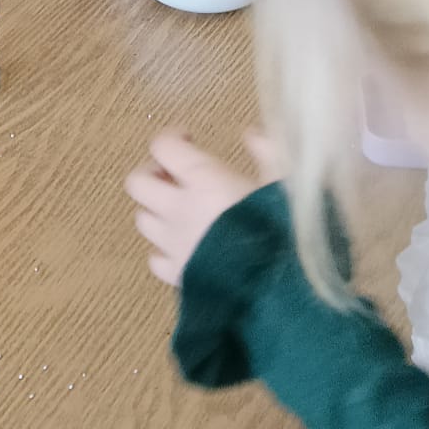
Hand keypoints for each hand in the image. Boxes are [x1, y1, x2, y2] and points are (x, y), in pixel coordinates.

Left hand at [124, 131, 279, 287]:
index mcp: (204, 181)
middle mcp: (179, 210)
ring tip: (182, 211)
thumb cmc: (288, 232)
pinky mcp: (178, 277)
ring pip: (143, 220)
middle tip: (176, 174)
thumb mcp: (290, 184)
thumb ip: (269, 154)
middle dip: (153, 172)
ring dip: (157, 210)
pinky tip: (186, 247)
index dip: (172, 137)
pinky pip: (156, 259)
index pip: (163, 147)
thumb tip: (250, 134)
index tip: (190, 138)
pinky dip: (165, 250)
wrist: (283, 293)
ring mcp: (174, 246)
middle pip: (138, 182)